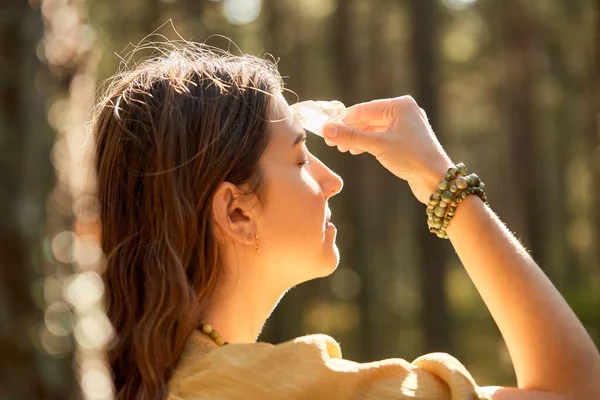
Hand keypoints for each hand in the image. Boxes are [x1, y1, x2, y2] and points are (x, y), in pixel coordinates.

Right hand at [322, 96, 452, 203]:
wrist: (437, 180)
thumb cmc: (412, 158)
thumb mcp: (378, 145)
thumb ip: (351, 136)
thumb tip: (326, 130)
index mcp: (400, 105)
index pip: (364, 109)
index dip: (343, 120)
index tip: (325, 129)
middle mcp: (404, 111)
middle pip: (368, 118)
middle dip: (349, 130)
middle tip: (330, 141)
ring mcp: (405, 126)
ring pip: (373, 129)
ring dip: (357, 138)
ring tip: (342, 148)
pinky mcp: (406, 140)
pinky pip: (381, 137)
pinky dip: (368, 143)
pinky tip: (356, 150)